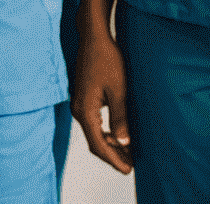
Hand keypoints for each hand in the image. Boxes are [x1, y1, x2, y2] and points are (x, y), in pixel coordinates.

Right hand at [72, 23, 132, 173]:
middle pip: (93, 141)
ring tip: (128, 153)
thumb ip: (119, 118)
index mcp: (85, 109)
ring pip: (93, 133)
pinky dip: (105, 133)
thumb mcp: (118, 90)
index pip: (98, 144)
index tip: (128, 170)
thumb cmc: (106, 59)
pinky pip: (92, 123)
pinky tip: (118, 135)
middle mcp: (78, 109)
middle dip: (112, 156)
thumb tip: (123, 143)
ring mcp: (79, 103)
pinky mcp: (83, 98)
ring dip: (109, 145)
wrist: (93, 38)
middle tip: (130, 165)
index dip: (114, 160)